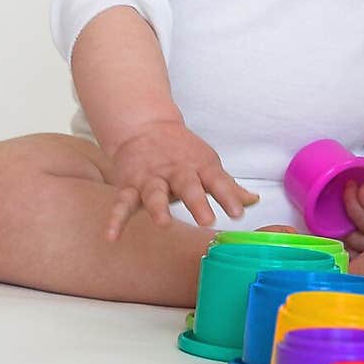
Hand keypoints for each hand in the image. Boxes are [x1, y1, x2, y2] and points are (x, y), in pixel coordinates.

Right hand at [105, 120, 259, 240]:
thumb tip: (253, 201)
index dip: (228, 196)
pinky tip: (110, 237)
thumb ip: (227, 187)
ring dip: (158, 208)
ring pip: (154, 193)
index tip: (239, 212)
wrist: (144, 126)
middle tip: (207, 220)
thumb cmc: (182, 153)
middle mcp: (175, 172)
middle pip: (187, 186)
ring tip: (163, 223)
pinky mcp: (129, 186)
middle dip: (197, 202)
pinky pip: (121, 203)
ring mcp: (151, 179)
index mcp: (199, 167)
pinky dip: (114, 220)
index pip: (217, 181)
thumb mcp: (207, 165)